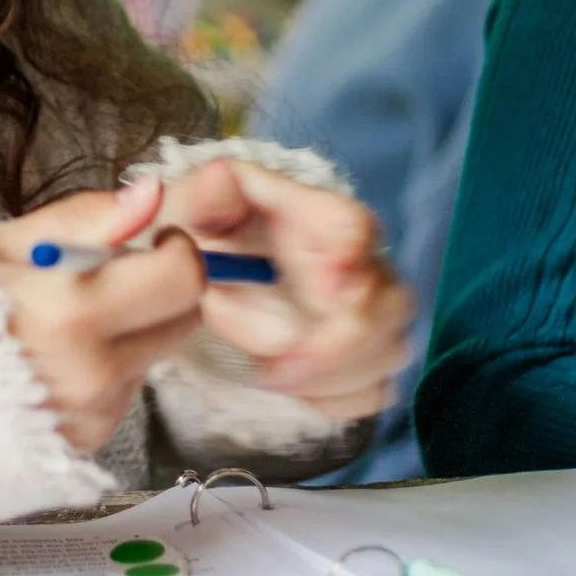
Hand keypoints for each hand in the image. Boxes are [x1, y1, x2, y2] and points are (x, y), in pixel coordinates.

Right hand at [0, 179, 207, 451]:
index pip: (181, 277)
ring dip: (133, 331)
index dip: (175, 249)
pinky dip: (109, 367)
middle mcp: (91, 369)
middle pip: (184, 318)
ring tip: (72, 323)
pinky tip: (61, 358)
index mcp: (70, 310)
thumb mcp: (8, 242)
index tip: (151, 241)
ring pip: (157, 353)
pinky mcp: (90, 438)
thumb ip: (87, 217)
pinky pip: (128, 388)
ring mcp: (92, 410)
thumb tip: (152, 193)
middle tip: (117, 278)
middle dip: (164, 290)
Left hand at [155, 160, 413, 420]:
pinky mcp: (360, 362)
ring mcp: (367, 315)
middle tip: (274, 367)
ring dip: (328, 374)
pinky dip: (331, 399)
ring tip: (265, 373)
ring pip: (387, 351)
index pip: (354, 227)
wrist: (197, 284)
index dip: (348, 257)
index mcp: (316, 216)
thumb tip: (221, 176)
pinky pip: (372, 391)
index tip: (326, 288)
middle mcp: (356, 264)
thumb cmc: (198, 237)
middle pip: (388, 302)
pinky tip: (288, 389)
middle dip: (338, 343)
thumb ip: (204, 194)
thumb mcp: (188, 210)